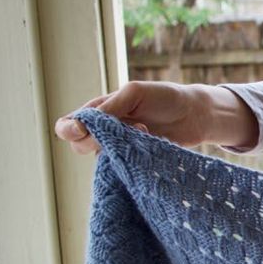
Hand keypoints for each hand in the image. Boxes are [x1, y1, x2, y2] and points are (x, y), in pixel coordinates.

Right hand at [54, 81, 256, 154]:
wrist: (195, 114)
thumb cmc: (164, 97)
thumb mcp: (134, 94)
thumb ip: (110, 107)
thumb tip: (82, 125)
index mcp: (99, 111)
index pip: (67, 125)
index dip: (69, 130)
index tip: (83, 130)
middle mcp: (105, 132)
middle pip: (80, 146)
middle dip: (99, 139)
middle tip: (132, 126)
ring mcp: (120, 149)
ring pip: (101, 159)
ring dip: (120, 148)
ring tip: (146, 132)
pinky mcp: (136, 163)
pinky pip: (122, 169)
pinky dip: (132, 160)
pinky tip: (149, 146)